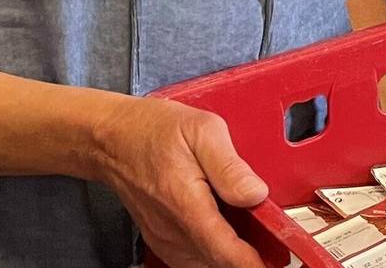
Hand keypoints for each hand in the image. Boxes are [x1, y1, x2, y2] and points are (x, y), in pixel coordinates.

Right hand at [87, 94, 267, 267]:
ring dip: (227, 258)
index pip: (224, 250)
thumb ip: (231, 167)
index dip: (251, 262)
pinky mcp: (159, 237)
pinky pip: (189, 257)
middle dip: (246, 260)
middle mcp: (172, 229)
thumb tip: (256, 194)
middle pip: (215, 262)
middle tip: (272, 248)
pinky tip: (225, 237)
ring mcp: (163, 236)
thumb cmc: (155, 131)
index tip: (273, 261)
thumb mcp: (203, 131)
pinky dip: (210, 254)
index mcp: (186, 204)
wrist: (112, 139)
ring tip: (253, 242)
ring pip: (203, 263)